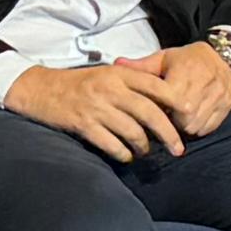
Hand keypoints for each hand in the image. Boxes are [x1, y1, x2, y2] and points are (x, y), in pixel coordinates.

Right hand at [7, 60, 192, 161]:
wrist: (40, 89)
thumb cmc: (78, 84)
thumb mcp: (106, 74)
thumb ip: (132, 82)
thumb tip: (163, 98)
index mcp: (118, 75)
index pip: (155, 86)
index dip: (175, 100)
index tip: (190, 113)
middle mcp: (110, 89)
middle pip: (149, 113)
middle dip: (168, 133)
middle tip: (178, 148)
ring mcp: (96, 108)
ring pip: (132, 131)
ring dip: (144, 146)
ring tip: (146, 152)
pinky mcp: (83, 125)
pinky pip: (112, 144)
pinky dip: (123, 153)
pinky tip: (126, 156)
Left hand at [122, 38, 230, 134]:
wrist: (222, 57)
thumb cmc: (187, 59)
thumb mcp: (163, 58)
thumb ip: (140, 66)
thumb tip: (115, 64)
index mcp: (185, 72)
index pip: (170, 101)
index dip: (159, 111)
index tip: (151, 112)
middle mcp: (204, 85)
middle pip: (184, 119)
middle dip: (171, 124)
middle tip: (162, 121)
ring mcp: (217, 97)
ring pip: (196, 126)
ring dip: (183, 129)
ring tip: (175, 123)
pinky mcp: (226, 106)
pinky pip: (208, 128)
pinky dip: (197, 129)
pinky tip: (190, 122)